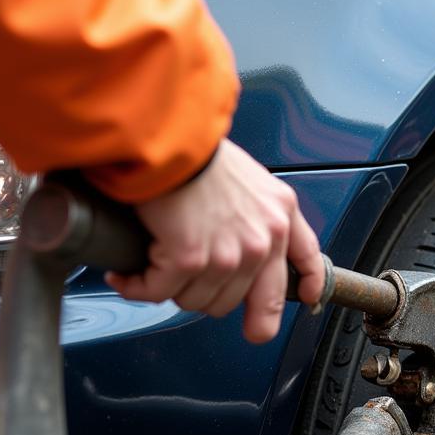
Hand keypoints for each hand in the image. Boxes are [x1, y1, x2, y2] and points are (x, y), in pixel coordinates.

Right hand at [105, 138, 323, 341]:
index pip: (308, 263)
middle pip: (236, 300)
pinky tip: (127, 275)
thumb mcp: (251, 179)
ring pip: (197, 301)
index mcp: (281, 215)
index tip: (304, 301)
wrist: (168, 133)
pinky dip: (136, 286)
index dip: (304, 288)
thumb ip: (257, 214)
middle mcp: (262, 240)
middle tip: (183, 279)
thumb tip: (237, 243)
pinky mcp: (191, 260)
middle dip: (205, 295)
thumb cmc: (197, 149)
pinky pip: (158, 293)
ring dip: (170, 287)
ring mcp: (229, 255)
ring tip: (154, 262)